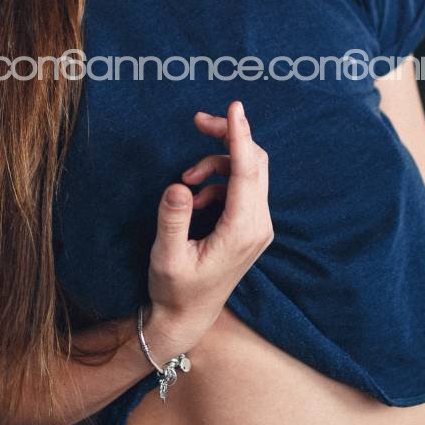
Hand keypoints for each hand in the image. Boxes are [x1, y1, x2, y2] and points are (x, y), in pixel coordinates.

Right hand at [147, 100, 273, 352]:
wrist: (188, 317)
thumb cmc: (174, 290)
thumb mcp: (166, 257)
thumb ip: (172, 219)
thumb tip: (180, 186)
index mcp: (242, 231)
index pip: (246, 172)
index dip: (240, 136)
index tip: (234, 107)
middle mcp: (258, 225)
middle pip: (254, 163)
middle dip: (228, 137)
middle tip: (198, 121)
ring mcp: (258, 226)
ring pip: (249, 172)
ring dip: (217, 163)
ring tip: (185, 178)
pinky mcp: (250, 227)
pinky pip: (241, 187)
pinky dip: (218, 181)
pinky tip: (194, 198)